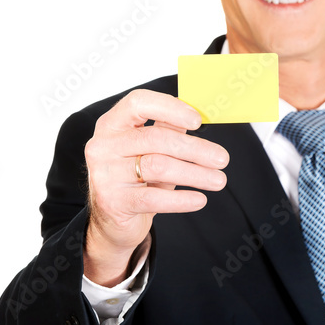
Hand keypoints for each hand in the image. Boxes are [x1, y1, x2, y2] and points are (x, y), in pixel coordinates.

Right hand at [82, 89, 228, 285]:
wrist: (112, 221)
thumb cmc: (136, 178)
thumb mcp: (150, 150)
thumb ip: (168, 129)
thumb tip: (199, 115)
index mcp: (112, 124)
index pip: (138, 103)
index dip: (170, 107)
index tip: (198, 121)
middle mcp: (102, 146)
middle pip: (155, 138)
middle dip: (195, 149)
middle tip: (222, 158)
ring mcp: (104, 174)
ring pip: (158, 167)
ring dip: (195, 174)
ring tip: (219, 180)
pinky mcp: (112, 202)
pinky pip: (153, 198)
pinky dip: (181, 199)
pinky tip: (200, 200)